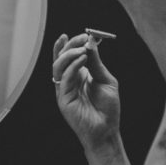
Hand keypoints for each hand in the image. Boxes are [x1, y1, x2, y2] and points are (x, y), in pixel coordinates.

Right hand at [53, 32, 121, 149]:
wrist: (107, 130)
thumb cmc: (108, 108)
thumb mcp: (106, 80)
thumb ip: (96, 63)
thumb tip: (91, 43)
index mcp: (78, 76)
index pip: (69, 55)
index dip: (72, 44)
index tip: (83, 34)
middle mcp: (69, 81)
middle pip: (61, 58)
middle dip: (70, 45)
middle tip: (82, 38)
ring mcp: (64, 89)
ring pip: (58, 66)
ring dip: (69, 54)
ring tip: (83, 49)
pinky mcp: (63, 98)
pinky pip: (63, 78)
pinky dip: (72, 66)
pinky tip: (83, 59)